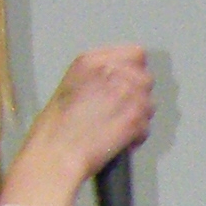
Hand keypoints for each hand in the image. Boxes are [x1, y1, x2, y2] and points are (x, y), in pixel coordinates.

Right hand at [0, 44, 154, 205]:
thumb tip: (119, 82)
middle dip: (137, 95)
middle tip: (120, 110)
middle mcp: (113, 72)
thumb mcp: (72, 84)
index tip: (126, 84)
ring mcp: (127, 94)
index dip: (133, 71)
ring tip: (115, 127)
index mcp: (92, 61)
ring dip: (138, 116)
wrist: (57, 151)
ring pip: (149, 102)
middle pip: (145, 78)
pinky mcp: (136, 118)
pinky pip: (147, 126)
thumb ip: (98, 77)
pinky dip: (137, 136)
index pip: (135, 54)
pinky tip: (118, 141)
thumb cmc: (55, 126)